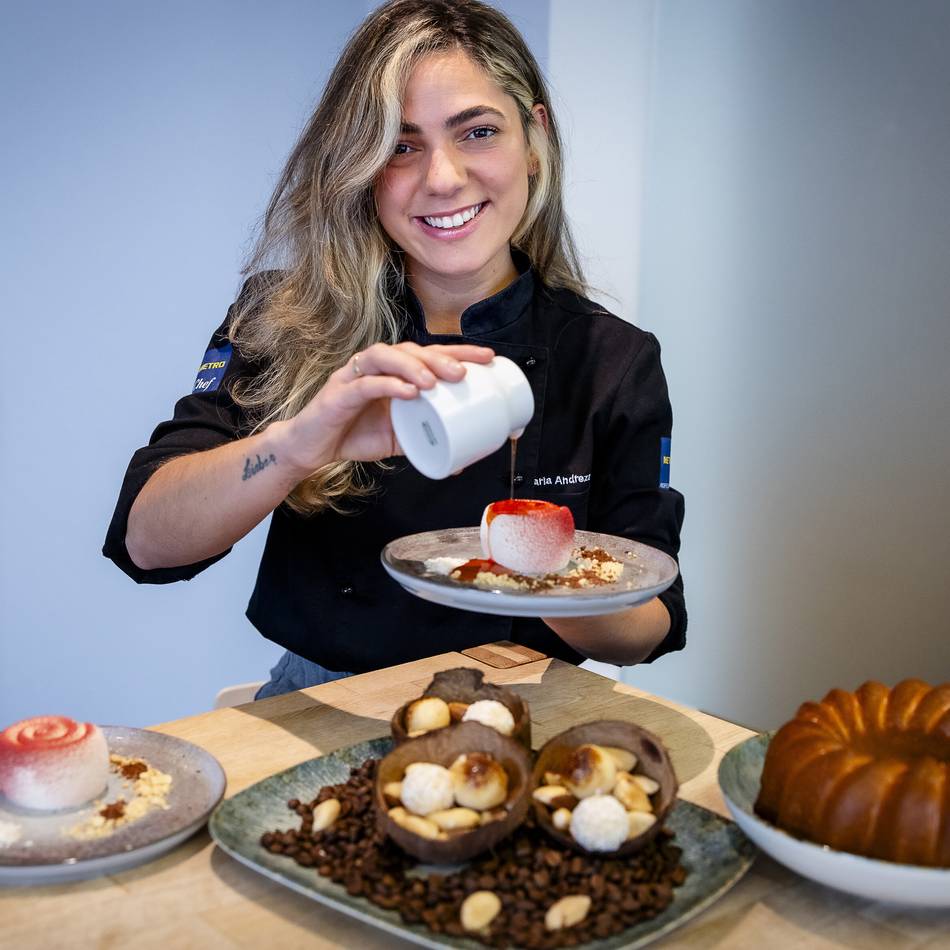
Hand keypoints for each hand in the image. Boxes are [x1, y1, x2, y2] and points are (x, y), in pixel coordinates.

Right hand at [276, 341, 494, 471]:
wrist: (311, 448)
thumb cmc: (354, 435)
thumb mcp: (398, 439)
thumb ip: (425, 441)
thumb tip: (461, 461)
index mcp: (393, 373)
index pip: (429, 354)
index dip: (458, 352)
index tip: (488, 357)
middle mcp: (374, 368)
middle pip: (411, 349)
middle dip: (439, 357)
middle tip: (464, 372)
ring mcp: (354, 377)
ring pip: (384, 357)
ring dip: (412, 366)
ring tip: (434, 381)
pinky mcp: (337, 394)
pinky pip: (364, 384)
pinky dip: (387, 385)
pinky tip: (407, 392)